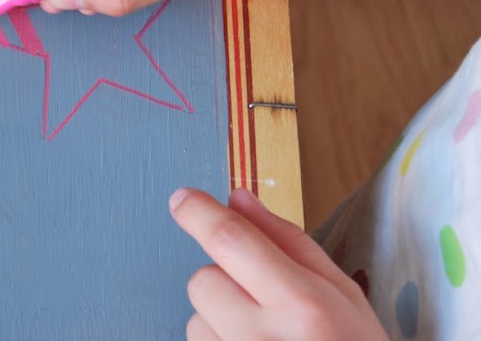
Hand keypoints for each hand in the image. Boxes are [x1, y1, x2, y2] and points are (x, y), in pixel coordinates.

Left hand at [169, 187, 387, 339]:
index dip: (198, 213)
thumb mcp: (343, 295)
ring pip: (196, 318)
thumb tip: (236, 198)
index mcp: (302, 307)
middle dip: (223, 280)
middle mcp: (262, 339)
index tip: (181, 200)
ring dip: (219, 321)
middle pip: (203, 280)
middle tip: (263, 303)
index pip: (230, 241)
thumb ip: (287, 241)